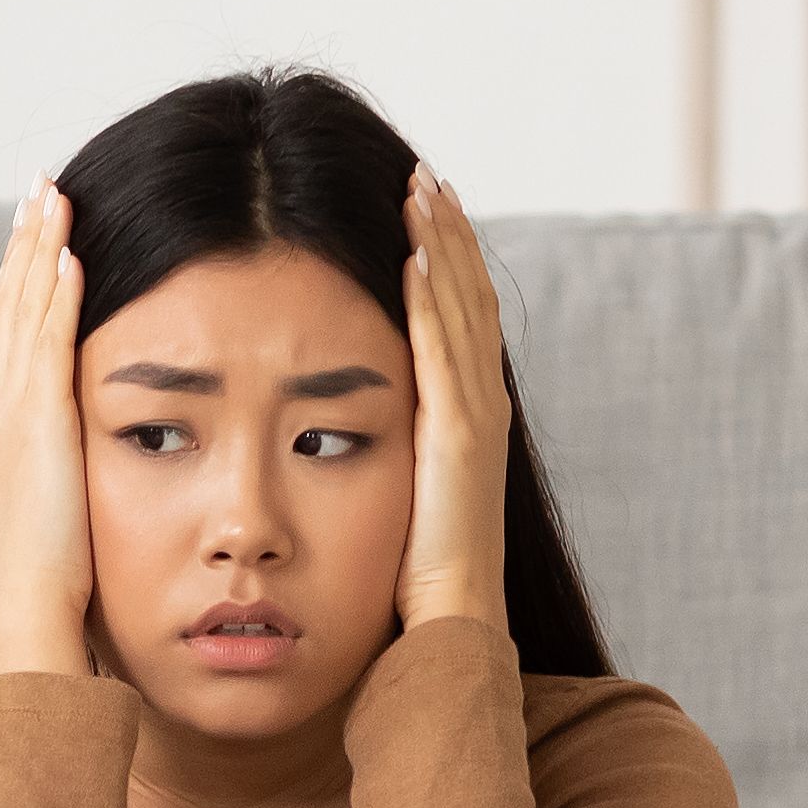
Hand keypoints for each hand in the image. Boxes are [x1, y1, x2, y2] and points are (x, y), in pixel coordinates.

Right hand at [0, 179, 94, 680]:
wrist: (26, 608)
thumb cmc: (50, 577)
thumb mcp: (56, 508)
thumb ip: (64, 472)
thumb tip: (82, 461)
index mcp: (4, 428)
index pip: (11, 335)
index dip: (21, 280)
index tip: (38, 236)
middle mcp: (0, 409)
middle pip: (7, 305)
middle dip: (23, 246)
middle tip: (38, 190)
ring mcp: (13, 412)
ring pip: (22, 310)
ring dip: (38, 250)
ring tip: (53, 198)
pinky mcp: (36, 421)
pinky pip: (46, 341)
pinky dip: (55, 294)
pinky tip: (71, 255)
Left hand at [400, 166, 510, 636]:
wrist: (447, 633)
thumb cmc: (407, 583)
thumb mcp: (388, 497)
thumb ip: (371, 450)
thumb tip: (330, 424)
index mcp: (462, 421)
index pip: (455, 322)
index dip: (444, 263)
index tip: (418, 209)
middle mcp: (477, 411)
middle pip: (465, 300)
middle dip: (446, 234)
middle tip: (423, 173)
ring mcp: (473, 423)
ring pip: (461, 313)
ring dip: (441, 246)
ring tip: (419, 188)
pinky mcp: (456, 441)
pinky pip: (443, 355)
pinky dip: (432, 302)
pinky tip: (413, 255)